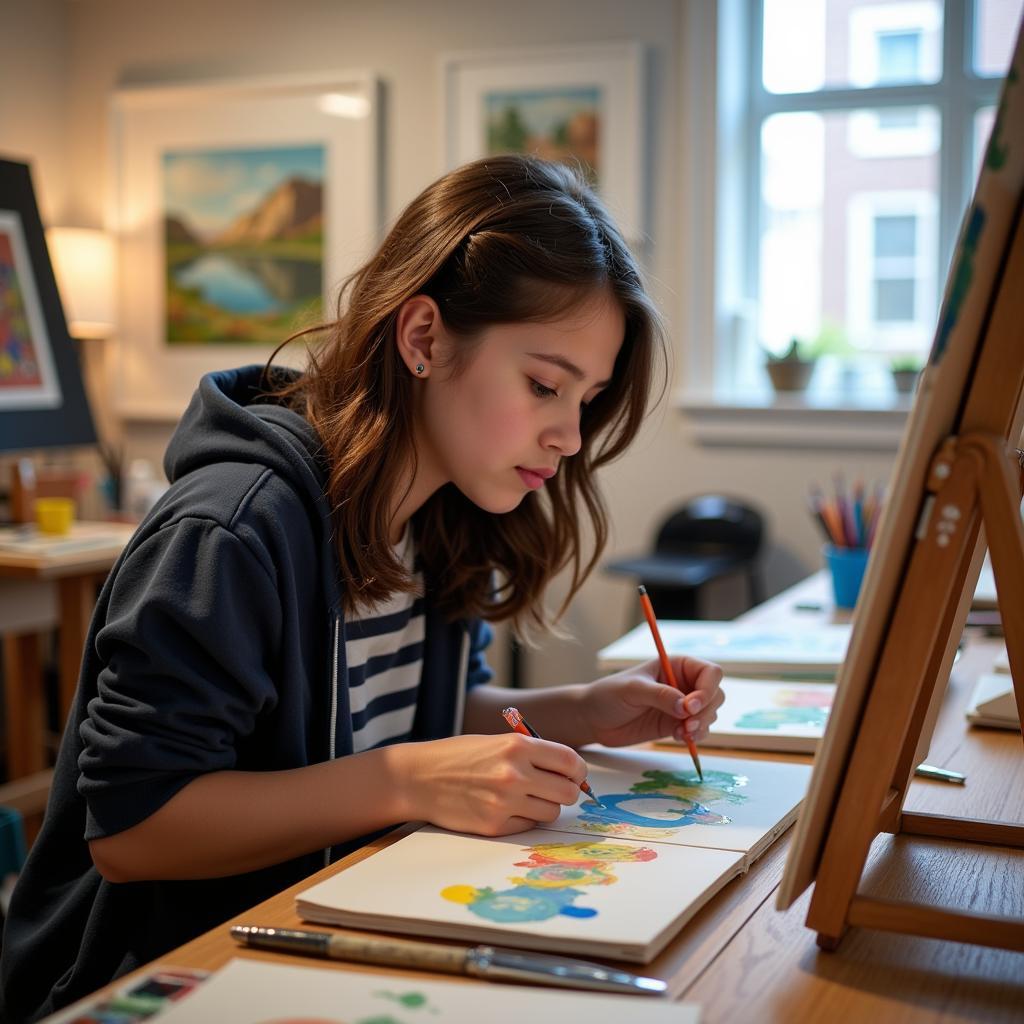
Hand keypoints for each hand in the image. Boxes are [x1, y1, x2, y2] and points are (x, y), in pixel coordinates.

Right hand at [398, 733, 587, 836]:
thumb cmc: (459, 756)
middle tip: (553, 789)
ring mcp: (504, 802)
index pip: (570, 762)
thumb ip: (532, 754)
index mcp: (517, 746)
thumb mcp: (497, 741)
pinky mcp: (494, 825)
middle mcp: (514, 774)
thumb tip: (570, 773)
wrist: (419, 777)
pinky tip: (506, 808)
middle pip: (567, 792)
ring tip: (525, 798)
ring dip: (544, 807)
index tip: (574, 775)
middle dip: (565, 792)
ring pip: (551, 813)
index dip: (578, 771)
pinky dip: (524, 820)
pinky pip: (528, 827)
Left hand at [580, 656, 724, 746]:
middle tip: (687, 724)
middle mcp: (684, 684)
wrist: (594, 718)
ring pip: (710, 714)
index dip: (707, 689)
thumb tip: (685, 706)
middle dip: (706, 711)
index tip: (690, 706)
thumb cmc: (609, 694)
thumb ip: (659, 695)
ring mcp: (682, 706)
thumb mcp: (632, 689)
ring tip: (681, 733)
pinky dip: (695, 736)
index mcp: (677, 665)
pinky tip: (678, 738)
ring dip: (702, 725)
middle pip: (715, 694)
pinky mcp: (676, 725)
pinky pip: (699, 730)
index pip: (710, 673)